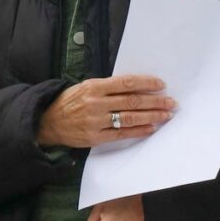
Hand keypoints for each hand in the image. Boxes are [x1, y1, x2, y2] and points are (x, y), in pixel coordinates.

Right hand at [39, 76, 174, 147]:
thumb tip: (135, 88)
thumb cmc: (69, 102)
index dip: (145, 83)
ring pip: (129, 118)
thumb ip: (107, 88)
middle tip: (171, 102)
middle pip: (131, 101)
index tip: (161, 85)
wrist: (47, 121)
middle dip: (155, 102)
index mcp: (93, 87)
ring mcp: (95, 121)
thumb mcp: (84, 87)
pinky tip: (151, 128)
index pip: (125, 83)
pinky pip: (121, 134)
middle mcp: (95, 103)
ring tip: (166, 115)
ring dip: (151, 116)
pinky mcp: (95, 137)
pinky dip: (138, 131)